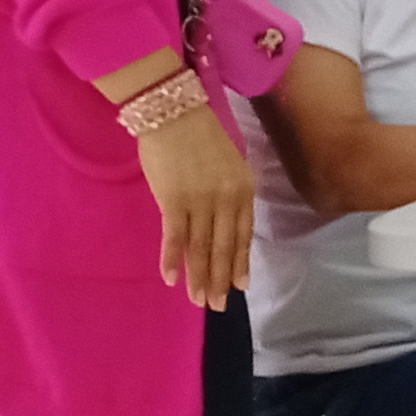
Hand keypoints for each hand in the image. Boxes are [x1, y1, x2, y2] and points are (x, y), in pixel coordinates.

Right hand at [137, 104, 256, 309]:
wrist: (173, 110)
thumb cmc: (199, 135)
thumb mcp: (228, 163)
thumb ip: (228, 193)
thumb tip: (222, 223)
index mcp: (243, 189)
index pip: (243, 234)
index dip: (240, 262)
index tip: (239, 286)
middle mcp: (226, 198)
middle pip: (223, 247)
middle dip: (220, 279)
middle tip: (217, 305)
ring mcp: (200, 200)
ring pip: (201, 247)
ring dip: (199, 277)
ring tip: (198, 299)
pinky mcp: (173, 199)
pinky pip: (175, 236)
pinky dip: (173, 259)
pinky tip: (172, 279)